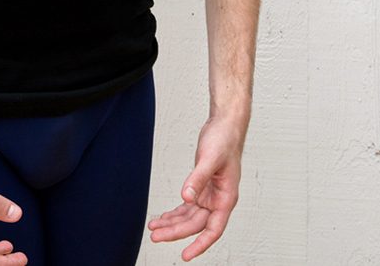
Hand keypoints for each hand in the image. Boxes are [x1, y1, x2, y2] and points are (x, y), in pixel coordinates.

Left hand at [147, 116, 242, 260]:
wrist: (225, 126)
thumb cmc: (224, 140)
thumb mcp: (210, 158)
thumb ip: (198, 179)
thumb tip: (186, 197)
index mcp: (226, 198)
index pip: (213, 229)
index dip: (200, 244)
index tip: (186, 255)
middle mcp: (218, 200)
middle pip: (195, 224)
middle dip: (175, 232)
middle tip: (156, 236)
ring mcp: (209, 195)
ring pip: (189, 217)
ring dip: (172, 223)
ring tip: (154, 228)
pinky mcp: (201, 187)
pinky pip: (187, 206)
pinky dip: (175, 212)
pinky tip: (163, 217)